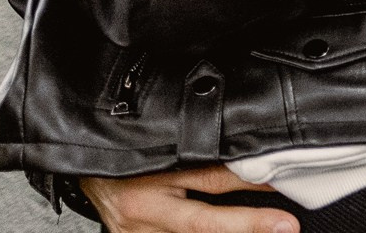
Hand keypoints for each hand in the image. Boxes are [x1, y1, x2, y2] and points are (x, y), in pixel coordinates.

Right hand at [82, 167, 296, 232]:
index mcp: (150, 175)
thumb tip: (244, 151)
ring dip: (230, 232)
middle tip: (285, 226)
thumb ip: (198, 147)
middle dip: (247, 224)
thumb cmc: (122, 147)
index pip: (210, 177)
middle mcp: (143, 210)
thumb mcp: (160, 141)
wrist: (80, 164)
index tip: (283, 179)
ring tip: (268, 230)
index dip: (249, 180)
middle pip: (203, 222)